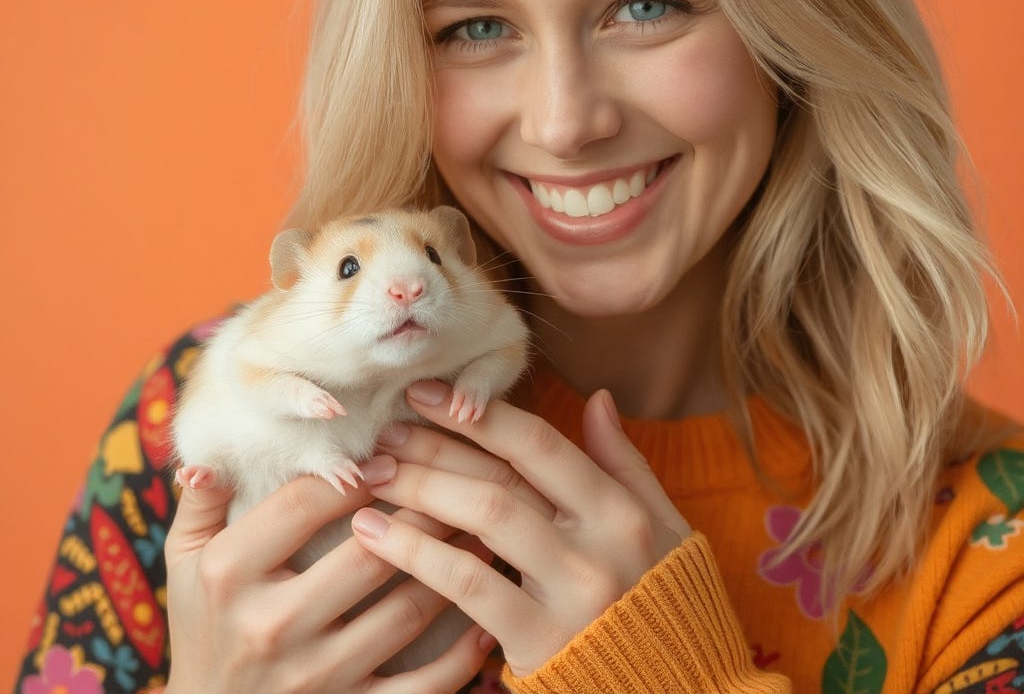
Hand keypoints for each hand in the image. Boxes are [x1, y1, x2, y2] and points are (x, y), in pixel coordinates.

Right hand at [163, 472, 495, 692]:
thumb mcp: (184, 560)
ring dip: (452, 566)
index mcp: (229, 573)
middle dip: (421, 510)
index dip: (354, 473)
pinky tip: (484, 615)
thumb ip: (201, 502)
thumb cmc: (202, 624)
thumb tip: (209, 455)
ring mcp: (313, 677)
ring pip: (406, 611)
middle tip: (458, 480)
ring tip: (482, 529)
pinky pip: (421, 685)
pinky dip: (462, 654)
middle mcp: (271, 625)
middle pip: (368, 552)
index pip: (305, 503)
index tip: (391, 455)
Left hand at [349, 383, 690, 676]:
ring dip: (419, 489)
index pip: (539, 444)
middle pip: (501, 476)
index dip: (479, 414)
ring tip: (371, 474)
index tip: (426, 392)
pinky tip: (374, 533)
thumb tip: (598, 399)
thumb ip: (624, 463)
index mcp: (622, 510)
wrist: (675, 690)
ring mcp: (571, 595)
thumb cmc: (659, 601)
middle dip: (434, 447)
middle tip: (383, 431)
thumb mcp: (660, 527)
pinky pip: (468, 585)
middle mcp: (599, 545)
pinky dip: (417, 552)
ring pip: (483, 517)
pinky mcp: (539, 642)